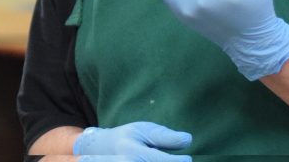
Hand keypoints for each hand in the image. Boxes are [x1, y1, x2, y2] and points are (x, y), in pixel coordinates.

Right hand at [72, 121, 190, 160]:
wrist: (100, 150)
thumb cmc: (126, 137)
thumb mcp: (143, 130)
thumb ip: (165, 137)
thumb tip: (188, 140)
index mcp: (133, 153)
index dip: (181, 161)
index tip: (186, 158)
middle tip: (172, 159)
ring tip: (154, 158)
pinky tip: (149, 161)